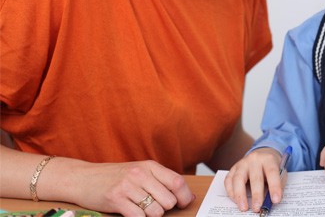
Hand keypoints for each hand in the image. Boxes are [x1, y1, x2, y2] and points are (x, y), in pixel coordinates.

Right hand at [69, 160, 194, 216]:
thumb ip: (163, 182)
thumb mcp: (140, 172)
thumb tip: (189, 196)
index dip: (184, 196)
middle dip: (164, 209)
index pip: (178, 182)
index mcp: (150, 166)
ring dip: (150, 216)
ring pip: (155, 211)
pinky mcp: (116, 199)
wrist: (83, 178)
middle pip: (168, 200)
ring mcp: (128, 186)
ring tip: (140, 210)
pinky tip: (131, 213)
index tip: (183, 204)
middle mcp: (140, 174)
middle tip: (152, 207)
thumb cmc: (114, 177)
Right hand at [224, 147, 282, 212]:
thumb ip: (279, 185)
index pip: (272, 173)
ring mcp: (242, 163)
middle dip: (256, 195)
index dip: (274, 187)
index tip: (275, 200)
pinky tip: (236, 200)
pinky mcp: (233, 168)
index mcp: (269, 159)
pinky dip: (231, 192)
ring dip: (240, 195)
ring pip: (238, 179)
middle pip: (255, 178)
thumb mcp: (280, 171)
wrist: (262, 154)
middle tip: (257, 208)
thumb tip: (272, 201)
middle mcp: (254, 159)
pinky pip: (229, 180)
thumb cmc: (272, 166)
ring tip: (243, 207)